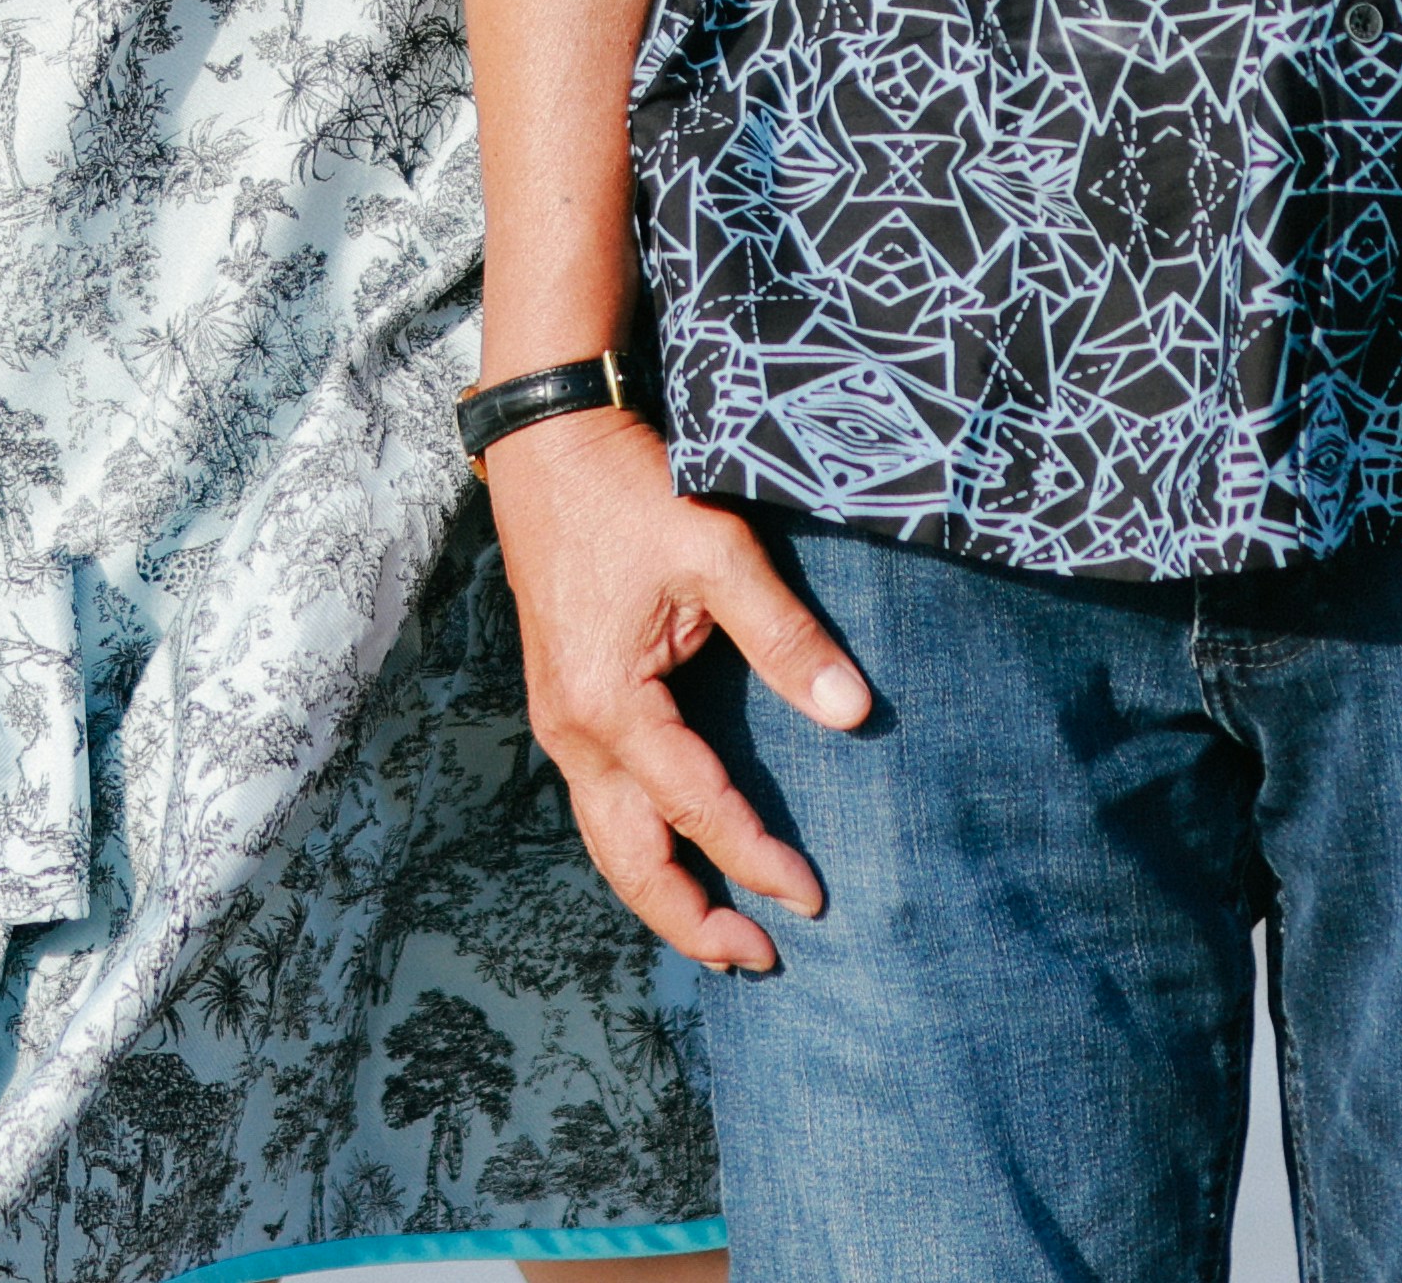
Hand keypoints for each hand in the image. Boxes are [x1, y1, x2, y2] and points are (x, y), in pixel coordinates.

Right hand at [483, 410, 867, 973]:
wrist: (547, 441)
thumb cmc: (629, 491)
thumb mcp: (715, 553)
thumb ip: (785, 636)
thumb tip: (853, 710)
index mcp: (609, 705)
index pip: (696, 809)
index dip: (757, 858)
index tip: (812, 898)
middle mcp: (573, 730)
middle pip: (629, 858)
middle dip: (690, 919)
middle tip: (758, 960)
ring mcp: (559, 720)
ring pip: (605, 839)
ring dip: (660, 895)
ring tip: (718, 936)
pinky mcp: (563, 703)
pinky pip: (598, 804)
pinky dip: (637, 848)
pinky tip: (672, 858)